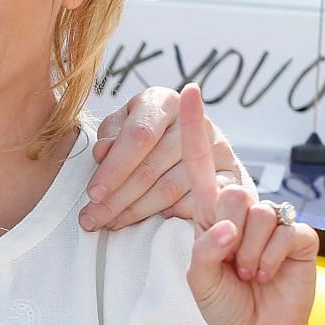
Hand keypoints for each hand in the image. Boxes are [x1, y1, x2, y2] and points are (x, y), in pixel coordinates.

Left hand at [82, 84, 241, 229]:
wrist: (193, 141)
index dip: (114, 168)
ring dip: (137, 211)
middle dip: (117, 198)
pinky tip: (150, 222)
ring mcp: (218, 148)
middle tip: (93, 219)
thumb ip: (110, 137)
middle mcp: (196, 122)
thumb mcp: (122, 126)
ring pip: (170, 188)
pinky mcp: (232, 175)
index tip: (93, 193)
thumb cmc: (146, 132)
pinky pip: (197, 202)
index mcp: (164, 101)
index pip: (138, 136)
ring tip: (112, 223)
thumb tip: (103, 153)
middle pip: (151, 168)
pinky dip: (171, 214)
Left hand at [177, 85, 317, 324]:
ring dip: (249, 253)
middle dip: (227, 234)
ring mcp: (274, 220)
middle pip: (232, 194)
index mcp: (210, 212)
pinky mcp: (300, 236)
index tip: (187, 91)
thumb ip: (205, 250)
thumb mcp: (199, 278)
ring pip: (258, 215)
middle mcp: (243, 210)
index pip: (200, 163)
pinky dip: (271, 259)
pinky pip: (284, 233)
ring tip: (249, 272)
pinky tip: (268, 274)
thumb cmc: (224, 302)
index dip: (193, 127)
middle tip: (232, 264)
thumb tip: (228, 227)